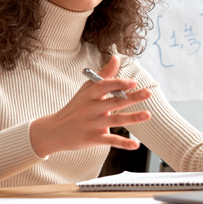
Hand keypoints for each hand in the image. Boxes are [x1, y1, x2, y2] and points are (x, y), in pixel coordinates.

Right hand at [30, 56, 151, 156]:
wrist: (55, 131)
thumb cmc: (75, 107)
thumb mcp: (86, 90)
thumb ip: (103, 75)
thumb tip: (116, 58)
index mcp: (89, 95)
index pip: (103, 86)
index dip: (118, 83)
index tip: (133, 82)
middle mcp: (91, 109)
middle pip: (113, 102)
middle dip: (131, 98)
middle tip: (148, 93)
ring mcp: (92, 125)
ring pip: (115, 120)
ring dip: (132, 118)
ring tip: (148, 114)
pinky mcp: (94, 139)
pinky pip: (110, 141)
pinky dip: (123, 144)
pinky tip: (136, 145)